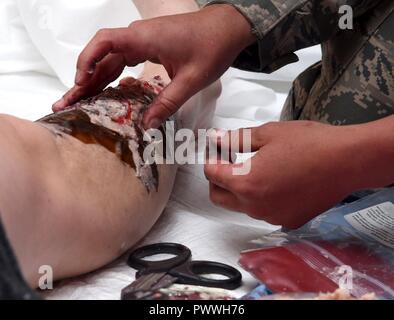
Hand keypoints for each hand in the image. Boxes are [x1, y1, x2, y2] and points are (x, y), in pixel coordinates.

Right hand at [52, 5, 254, 128]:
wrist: (227, 29)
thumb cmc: (211, 47)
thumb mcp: (191, 80)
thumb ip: (168, 103)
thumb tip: (146, 126)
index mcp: (144, 38)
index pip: (104, 43)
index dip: (87, 62)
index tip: (80, 83)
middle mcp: (138, 36)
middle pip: (102, 55)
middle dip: (85, 79)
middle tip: (70, 102)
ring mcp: (143, 40)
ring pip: (111, 59)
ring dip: (96, 78)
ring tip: (82, 101)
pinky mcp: (149, 46)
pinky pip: (124, 60)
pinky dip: (112, 75)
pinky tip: (106, 91)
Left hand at [204, 121, 365, 228]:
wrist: (346, 161)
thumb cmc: (309, 143)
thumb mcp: (267, 134)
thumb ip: (236, 139)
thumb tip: (217, 139)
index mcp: (246, 183)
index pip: (212, 174)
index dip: (211, 158)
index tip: (218, 149)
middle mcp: (255, 206)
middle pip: (220, 197)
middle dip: (218, 179)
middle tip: (228, 160)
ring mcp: (271, 217)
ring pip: (241, 206)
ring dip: (240, 189)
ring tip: (256, 168)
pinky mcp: (288, 221)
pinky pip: (264, 211)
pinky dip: (262, 198)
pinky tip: (276, 181)